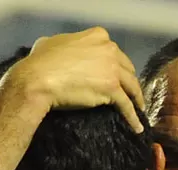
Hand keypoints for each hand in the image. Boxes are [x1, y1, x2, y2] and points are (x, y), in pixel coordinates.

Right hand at [7, 28, 145, 133]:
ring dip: (137, 97)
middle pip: (126, 67)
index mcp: (97, 36)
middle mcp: (109, 49)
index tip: (115, 73)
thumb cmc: (41, 61)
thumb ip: (65, 45)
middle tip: (129, 91)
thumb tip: (59, 51)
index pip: (113, 52)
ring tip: (139, 108)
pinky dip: (133, 117)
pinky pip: (126, 105)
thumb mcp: (53, 43)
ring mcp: (112, 69)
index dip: (115, 64)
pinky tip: (137, 126)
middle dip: (128, 79)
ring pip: (131, 85)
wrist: (38, 79)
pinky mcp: (111, 89)